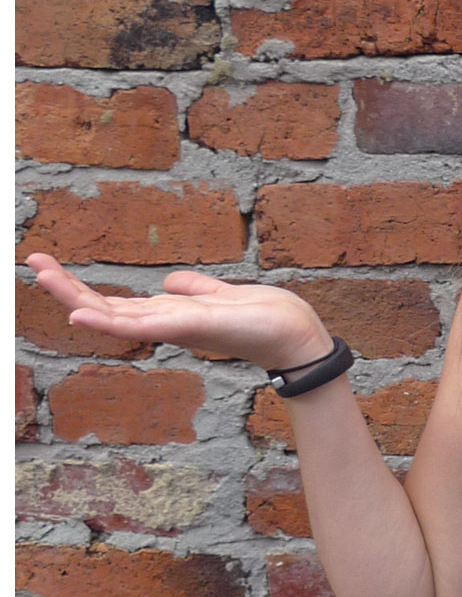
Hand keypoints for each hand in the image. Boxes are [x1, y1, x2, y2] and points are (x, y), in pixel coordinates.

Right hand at [25, 252, 332, 370]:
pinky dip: (111, 321)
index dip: (82, 288)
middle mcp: (165, 322)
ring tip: (43, 277)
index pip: (116, 302)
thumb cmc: (262, 318)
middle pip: (105, 307)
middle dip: (66, 287)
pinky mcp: (188, 328)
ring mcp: (173, 327)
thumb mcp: (221, 295)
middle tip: (33, 261)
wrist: (293, 335)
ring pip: (114, 315)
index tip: (49, 266)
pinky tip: (83, 315)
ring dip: (76, 298)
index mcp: (169, 313)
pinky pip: (143, 326)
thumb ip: (194, 289)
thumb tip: (170, 281)